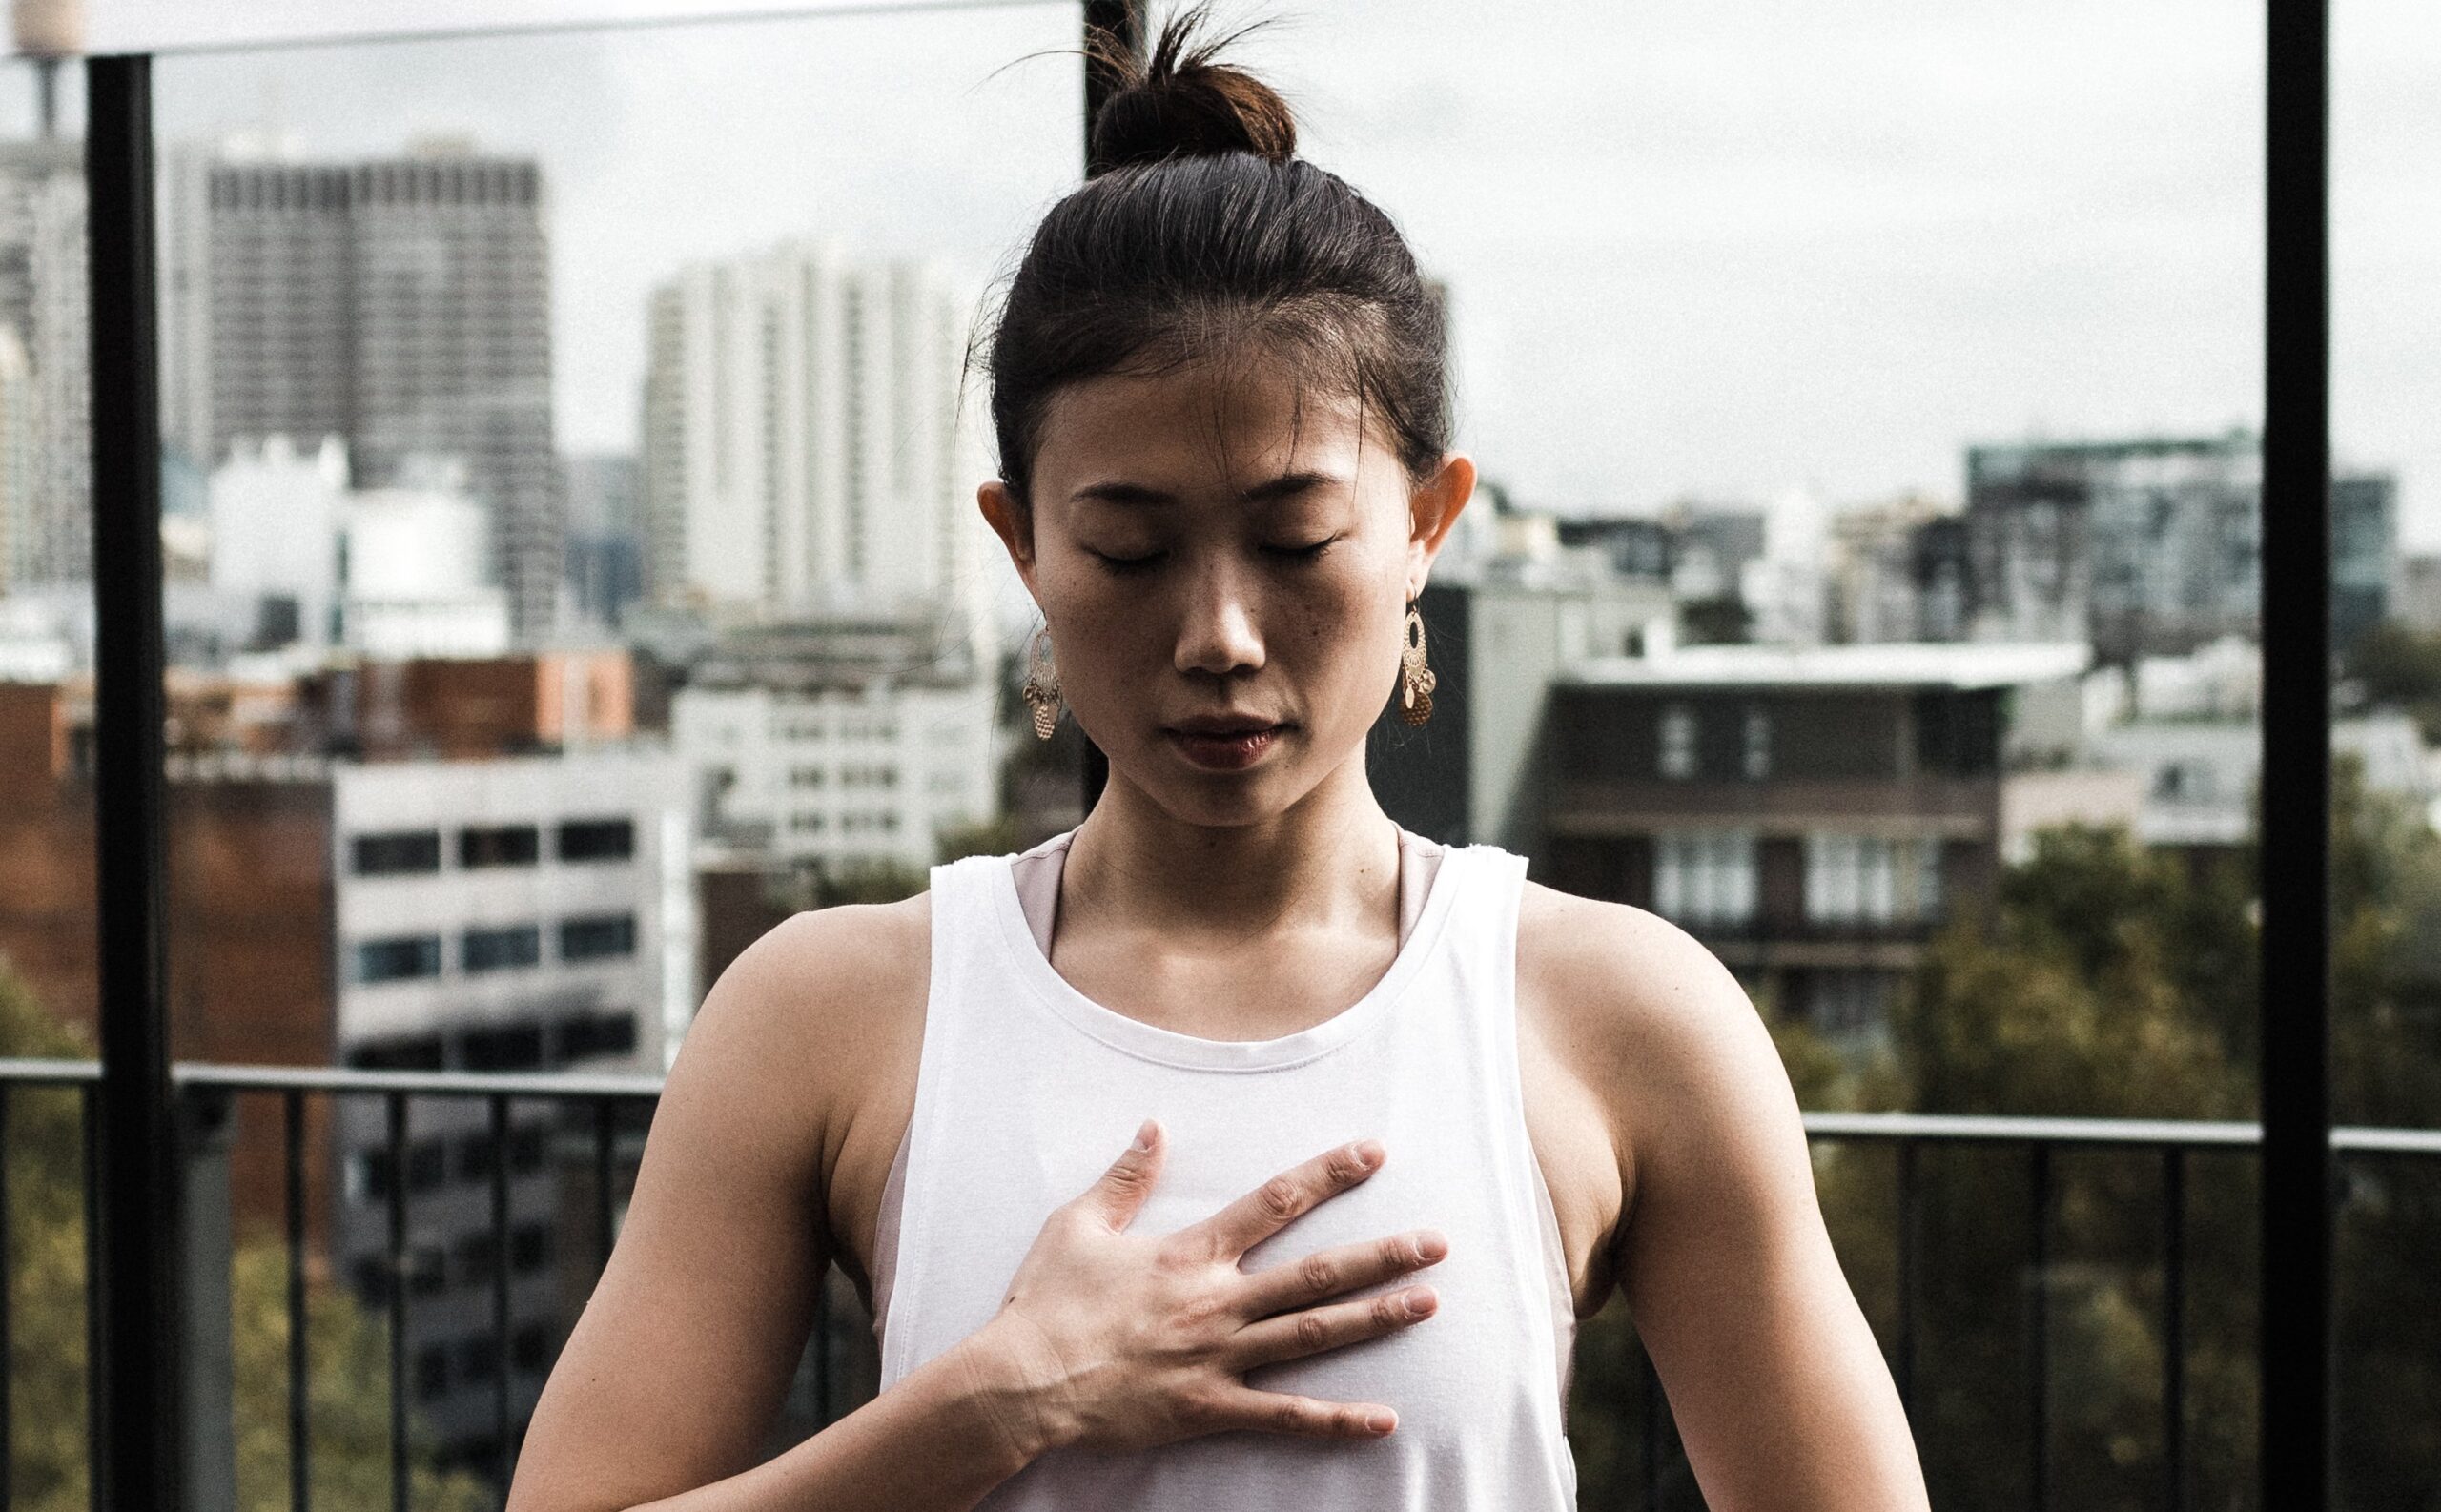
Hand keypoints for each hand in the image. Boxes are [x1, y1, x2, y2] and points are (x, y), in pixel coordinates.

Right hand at [967, 1120, 1446, 1457]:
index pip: (1275, 1201)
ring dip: (1375, 1318)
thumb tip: (1154, 1128)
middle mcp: (1217, 1301)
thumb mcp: (1079, 1224)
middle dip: (1381, 1255)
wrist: (1022, 1381)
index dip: (1329, 1174)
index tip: (1373, 1154)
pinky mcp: (1210, 1408)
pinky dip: (1336, 1420)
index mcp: (1191, 1253)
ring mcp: (1219, 1357)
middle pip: (1317, 1272)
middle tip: (1436, 1244)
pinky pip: (1284, 1416)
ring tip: (1428, 1304)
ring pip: (1314, 1335)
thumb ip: (1126, 1177)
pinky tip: (1383, 1419)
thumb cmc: (1047, 1303)